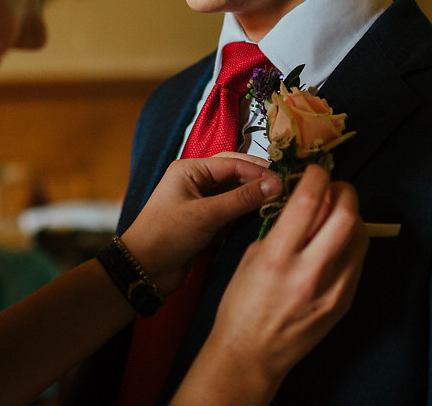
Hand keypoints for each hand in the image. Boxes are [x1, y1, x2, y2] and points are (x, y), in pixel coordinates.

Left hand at [120, 153, 283, 294]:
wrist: (144, 269)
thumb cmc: (168, 235)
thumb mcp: (206, 215)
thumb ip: (242, 199)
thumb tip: (277, 183)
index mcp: (191, 169)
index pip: (233, 163)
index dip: (259, 171)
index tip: (285, 181)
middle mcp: (197, 181)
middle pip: (236, 174)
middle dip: (259, 180)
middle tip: (287, 188)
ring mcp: (203, 201)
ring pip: (236, 193)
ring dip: (255, 196)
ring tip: (282, 201)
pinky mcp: (207, 221)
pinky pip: (233, 210)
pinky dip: (248, 212)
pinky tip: (266, 215)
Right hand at [205, 165, 366, 381]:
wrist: (252, 353)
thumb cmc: (242, 303)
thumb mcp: (253, 256)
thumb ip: (282, 228)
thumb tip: (306, 203)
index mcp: (279, 257)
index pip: (309, 201)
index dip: (317, 177)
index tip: (315, 171)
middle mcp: (310, 272)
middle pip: (346, 215)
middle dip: (344, 191)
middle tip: (334, 187)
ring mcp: (333, 289)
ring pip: (360, 235)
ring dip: (351, 215)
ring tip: (336, 212)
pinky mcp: (345, 302)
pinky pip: (358, 259)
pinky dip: (351, 241)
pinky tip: (336, 240)